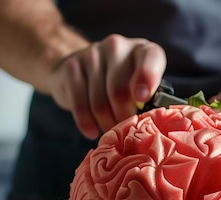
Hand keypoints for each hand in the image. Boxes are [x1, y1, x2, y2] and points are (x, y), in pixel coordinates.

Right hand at [47, 34, 166, 138]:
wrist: (84, 66)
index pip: (150, 59)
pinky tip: (91, 131)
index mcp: (142, 50)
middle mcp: (117, 47)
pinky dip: (86, 122)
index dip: (147, 78)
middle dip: (123, 118)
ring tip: (109, 131)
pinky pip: (79, 103)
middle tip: (124, 130)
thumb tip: (149, 123)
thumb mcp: (141, 84)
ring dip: (105, 123)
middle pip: (120, 91)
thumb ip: (150, 97)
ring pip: (99, 102)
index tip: (142, 98)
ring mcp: (92, 54)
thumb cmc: (122, 81)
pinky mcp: (71, 67)